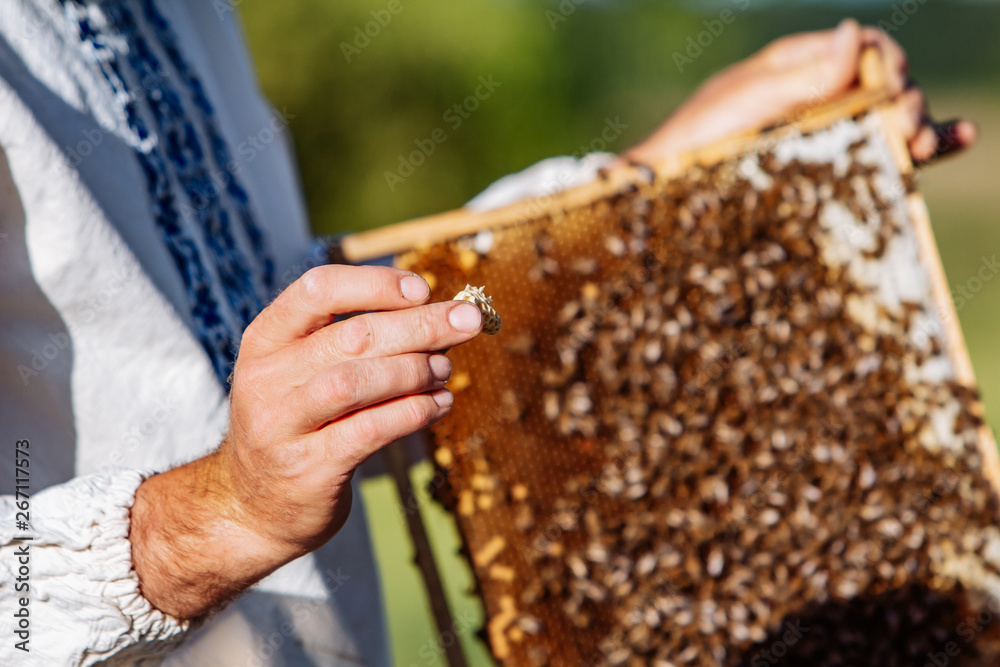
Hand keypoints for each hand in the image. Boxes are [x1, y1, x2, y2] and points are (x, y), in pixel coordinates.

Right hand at [131, 265, 482, 618]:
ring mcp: (282, 426)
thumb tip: (437, 313)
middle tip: (467, 322)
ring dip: (415, 370)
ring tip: (445, 370)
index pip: (317, 290)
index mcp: (264, 341)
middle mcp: (266, 379)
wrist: (251, 507)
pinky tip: (439, 404)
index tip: (422, 289)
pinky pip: (370, 430)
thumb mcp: (302, 373)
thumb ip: (353, 341)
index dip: (375, 284)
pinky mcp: (308, 469)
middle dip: (419, 325)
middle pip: (351, 336)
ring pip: (357, 382)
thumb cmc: (297, 424)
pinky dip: (414, 412)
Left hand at [622, 19, 976, 166]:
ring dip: (920, 125)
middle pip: (883, 85)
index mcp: (797, 68)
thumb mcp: (747, 103)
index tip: (894, 91)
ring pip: (887, 119)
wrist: (665, 194)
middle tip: (910, 132)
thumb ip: (802, 76)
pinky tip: (953, 142)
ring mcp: (822, 133)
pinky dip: (919, 148)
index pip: (863, 48)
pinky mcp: (825, 169)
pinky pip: (878, 153)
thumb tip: (854, 36)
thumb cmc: (696, 143)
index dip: (887, 64)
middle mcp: (816, 96)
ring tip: (928, 143)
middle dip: (908, 101)